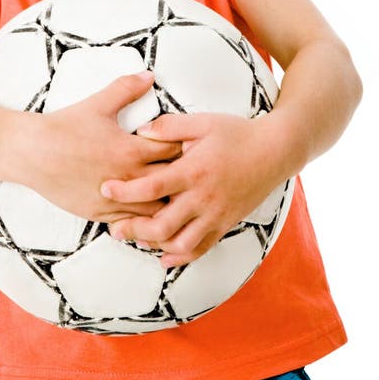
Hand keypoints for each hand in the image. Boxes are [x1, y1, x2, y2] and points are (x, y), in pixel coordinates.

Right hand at [20, 71, 180, 223]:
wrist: (31, 153)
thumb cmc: (63, 129)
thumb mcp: (98, 104)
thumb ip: (127, 89)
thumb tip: (148, 76)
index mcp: (131, 151)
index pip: (175, 151)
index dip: (185, 146)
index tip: (187, 143)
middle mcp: (128, 179)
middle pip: (173, 183)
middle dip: (181, 175)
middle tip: (185, 168)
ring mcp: (115, 200)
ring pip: (157, 210)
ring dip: (165, 200)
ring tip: (170, 191)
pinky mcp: (101, 215)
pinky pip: (134, 224)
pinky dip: (144, 218)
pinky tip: (146, 209)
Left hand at [104, 112, 286, 266]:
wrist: (275, 151)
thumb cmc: (236, 133)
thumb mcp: (201, 122)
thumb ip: (169, 127)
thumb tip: (140, 131)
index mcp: (194, 171)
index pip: (152, 187)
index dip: (126, 191)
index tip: (105, 189)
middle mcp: (204, 198)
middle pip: (162, 226)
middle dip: (134, 230)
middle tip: (114, 228)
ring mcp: (216, 215)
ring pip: (181, 244)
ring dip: (155, 246)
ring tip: (135, 239)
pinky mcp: (226, 224)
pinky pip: (202, 248)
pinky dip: (181, 257)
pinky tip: (164, 256)